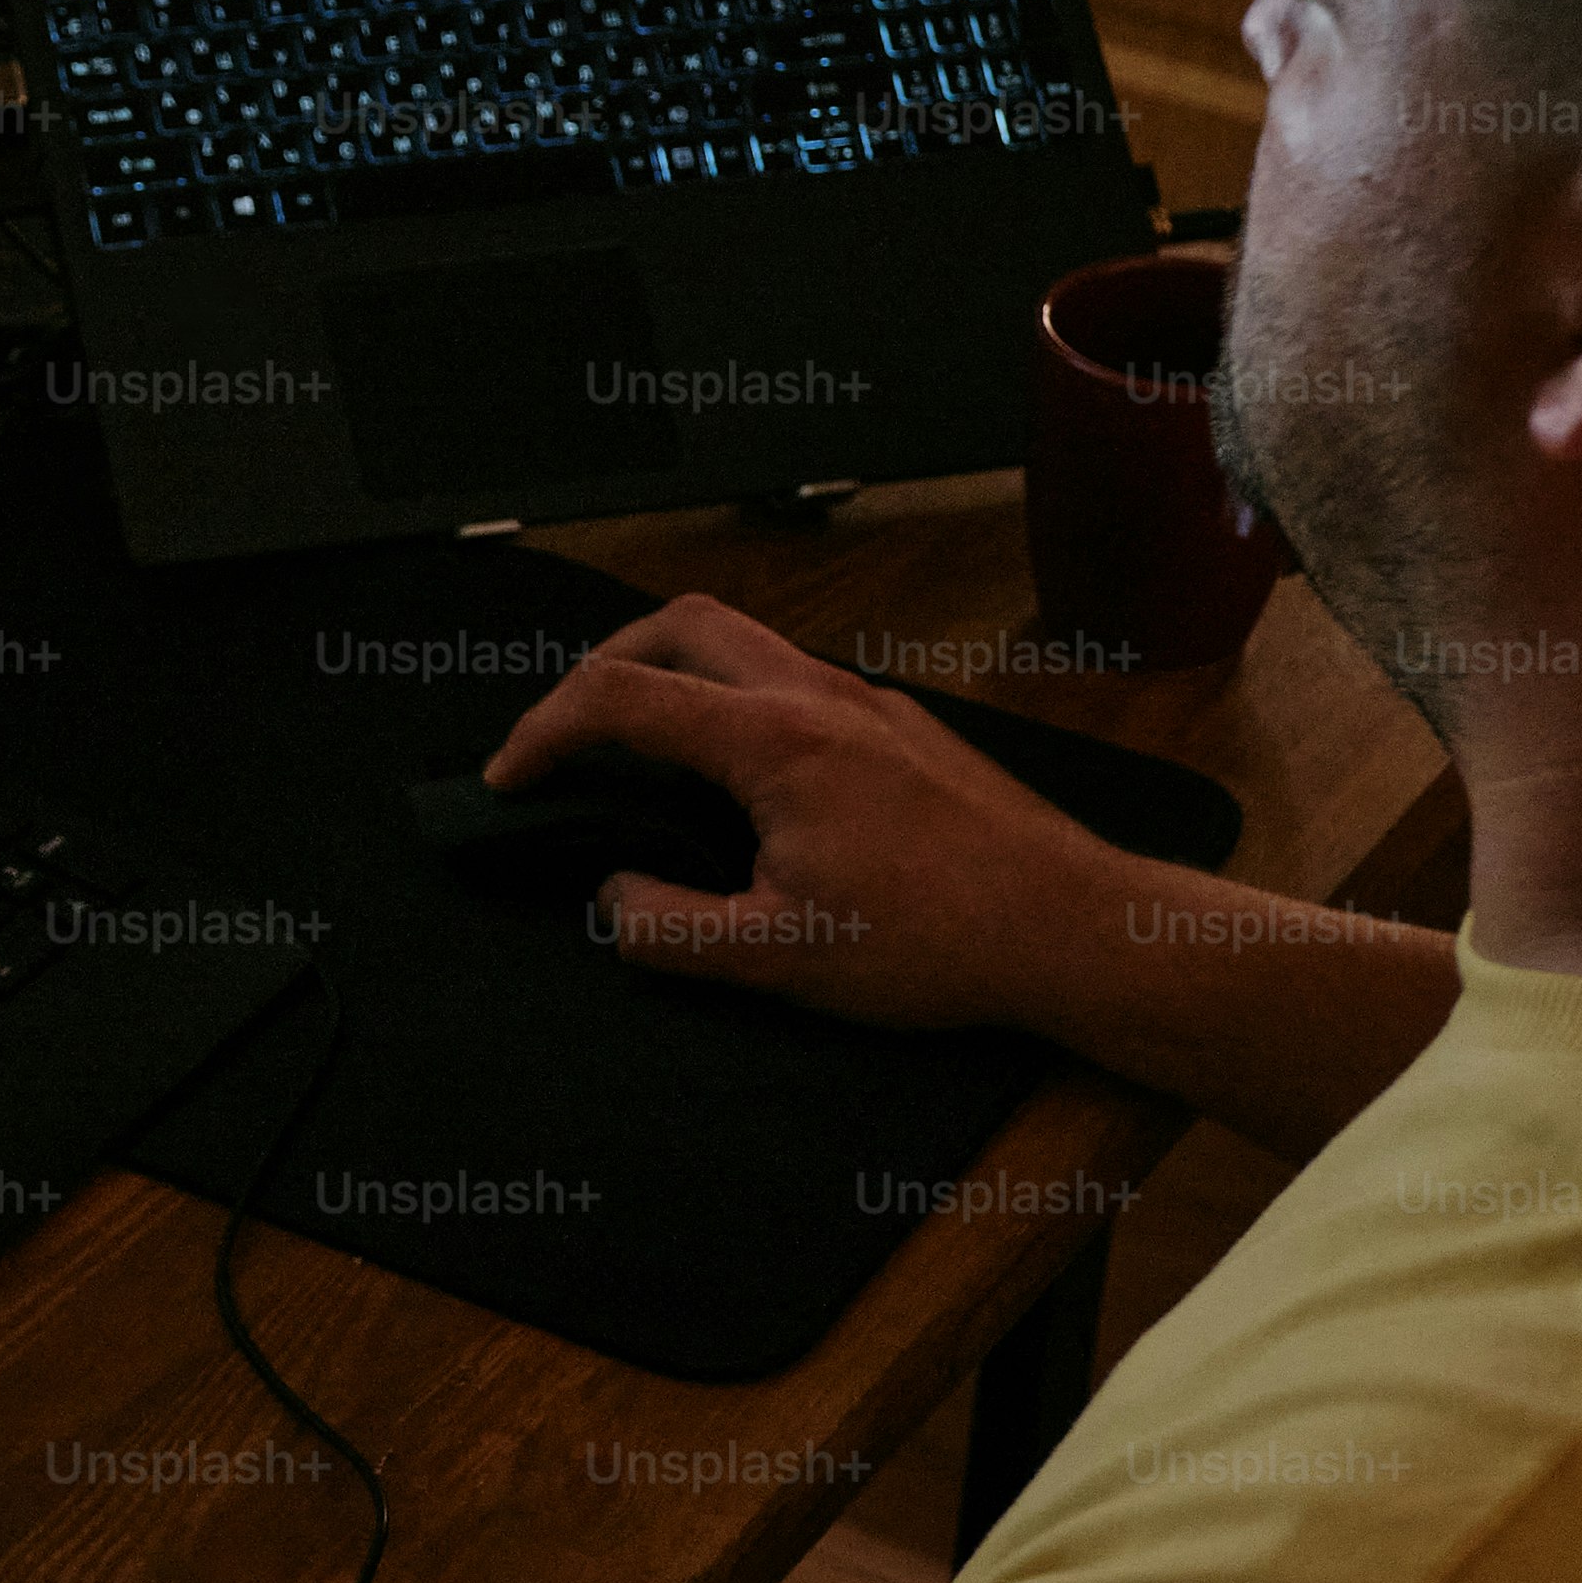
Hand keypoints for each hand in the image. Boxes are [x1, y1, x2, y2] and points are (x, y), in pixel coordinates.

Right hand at [484, 592, 1139, 1031]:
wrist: (1071, 929)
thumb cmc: (939, 943)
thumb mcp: (777, 958)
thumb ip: (669, 926)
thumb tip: (616, 896)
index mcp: (774, 741)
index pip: (621, 698)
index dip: (543, 732)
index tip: (510, 779)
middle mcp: (819, 696)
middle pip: (678, 624)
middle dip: (601, 665)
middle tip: (566, 733)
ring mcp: (869, 702)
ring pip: (744, 641)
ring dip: (673, 674)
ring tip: (642, 749)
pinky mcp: (904, 726)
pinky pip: (795, 679)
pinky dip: (735, 700)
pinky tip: (741, 778)